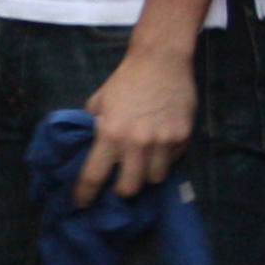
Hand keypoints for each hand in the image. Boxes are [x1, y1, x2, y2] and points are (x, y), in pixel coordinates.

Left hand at [77, 43, 196, 204]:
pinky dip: (165, 159)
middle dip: (122, 188)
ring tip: (143, 163)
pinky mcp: (183, 137)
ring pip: (155, 179)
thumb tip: (90, 147)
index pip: (94, 176)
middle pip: (129, 188)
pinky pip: (173, 161)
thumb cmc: (125, 81)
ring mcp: (163, 141)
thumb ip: (95, 127)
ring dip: (146, 175)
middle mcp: (137, 143)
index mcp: (110, 134)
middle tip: (120, 181)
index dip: (85, 194)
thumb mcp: (99, 102)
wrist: (160, 61)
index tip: (81, 203)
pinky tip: (160, 145)